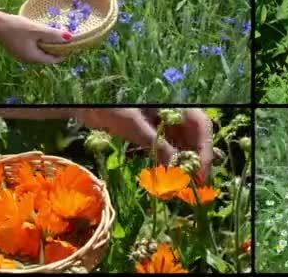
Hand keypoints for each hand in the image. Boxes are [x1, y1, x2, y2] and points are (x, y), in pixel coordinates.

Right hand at [0, 14, 69, 63]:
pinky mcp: (17, 48)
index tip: (71, 45)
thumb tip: (70, 38)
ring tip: (54, 34)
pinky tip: (40, 33)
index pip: (53, 60)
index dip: (64, 53)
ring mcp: (21, 54)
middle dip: (56, 49)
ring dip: (48, 45)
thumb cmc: (16, 28)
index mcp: (34, 58)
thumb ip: (53, 35)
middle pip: (47, 56)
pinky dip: (39, 42)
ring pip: (39, 51)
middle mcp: (28, 59)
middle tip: (64, 39)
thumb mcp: (37, 30)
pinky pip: (33, 47)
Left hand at [74, 109, 213, 183]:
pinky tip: (169, 176)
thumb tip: (175, 170)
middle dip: (197, 161)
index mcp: (174, 101)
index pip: (201, 125)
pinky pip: (169, 146)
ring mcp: (164, 119)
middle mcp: (174, 109)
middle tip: (196, 187)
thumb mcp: (134, 125)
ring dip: (184, 164)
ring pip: (184, 143)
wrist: (82, 100)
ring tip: (183, 186)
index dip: (205, 150)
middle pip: (196, 136)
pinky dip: (170, 162)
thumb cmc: (107, 104)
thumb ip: (157, 145)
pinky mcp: (153, 129)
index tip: (201, 175)